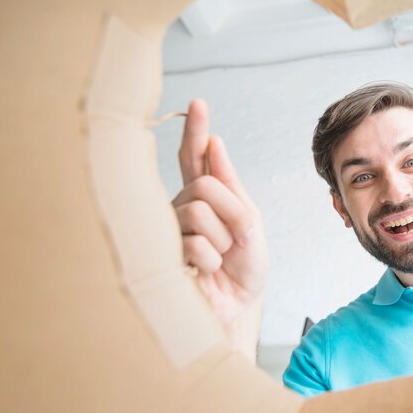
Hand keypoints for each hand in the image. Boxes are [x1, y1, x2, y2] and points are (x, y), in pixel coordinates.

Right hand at [172, 98, 266, 361]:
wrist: (234, 310)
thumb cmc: (241, 270)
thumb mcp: (250, 224)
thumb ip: (232, 188)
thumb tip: (215, 144)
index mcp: (203, 197)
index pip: (196, 159)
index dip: (195, 131)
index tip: (198, 103)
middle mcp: (180, 208)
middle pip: (205, 184)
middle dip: (233, 213)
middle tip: (237, 239)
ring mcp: (168, 231)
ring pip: (199, 212)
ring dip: (223, 240)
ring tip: (219, 259)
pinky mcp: (162, 255)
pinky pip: (195, 243)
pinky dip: (213, 260)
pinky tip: (204, 273)